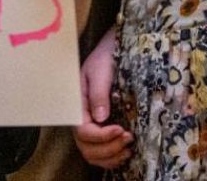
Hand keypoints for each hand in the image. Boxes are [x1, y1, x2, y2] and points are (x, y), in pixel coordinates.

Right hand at [73, 29, 132, 167]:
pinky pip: (101, 153)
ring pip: (93, 154)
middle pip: (87, 147)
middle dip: (107, 148)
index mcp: (77, 105)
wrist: (114, 49)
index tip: (120, 129)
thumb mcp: (100, 69)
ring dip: (110, 156)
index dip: (101, 136)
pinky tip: (126, 152)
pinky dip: (112, 157)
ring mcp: (92, 125)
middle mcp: (82, 118)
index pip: (83, 131)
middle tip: (128, 137)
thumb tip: (100, 118)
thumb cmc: (106, 56)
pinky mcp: (102, 129)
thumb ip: (99, 92)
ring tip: (128, 147)